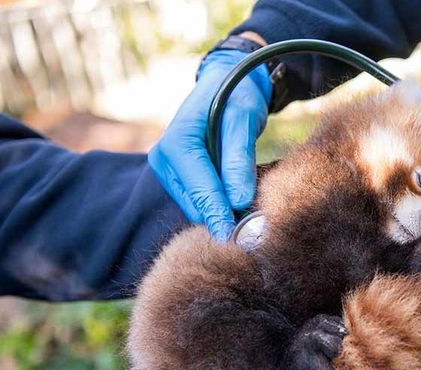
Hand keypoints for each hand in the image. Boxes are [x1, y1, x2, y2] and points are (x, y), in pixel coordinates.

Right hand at [148, 48, 271, 240]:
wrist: (229, 82)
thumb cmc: (237, 95)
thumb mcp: (242, 120)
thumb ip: (238, 159)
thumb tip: (238, 201)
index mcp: (176, 145)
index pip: (199, 189)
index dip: (219, 214)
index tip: (237, 236)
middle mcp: (165, 160)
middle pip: (196, 204)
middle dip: (223, 216)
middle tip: (256, 228)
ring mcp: (171, 171)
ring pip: (198, 207)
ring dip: (223, 212)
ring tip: (253, 211)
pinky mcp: (182, 179)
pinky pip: (201, 201)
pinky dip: (221, 205)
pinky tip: (241, 200)